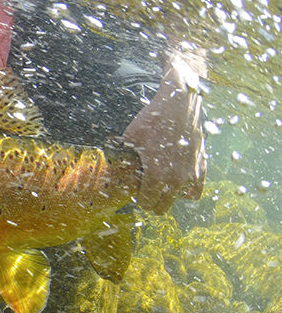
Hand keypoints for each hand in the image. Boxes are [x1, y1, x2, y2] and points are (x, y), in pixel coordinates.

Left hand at [122, 50, 206, 214]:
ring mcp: (191, 174)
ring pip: (178, 199)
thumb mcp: (130, 139)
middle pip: (162, 207)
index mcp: (156, 175)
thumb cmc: (153, 120)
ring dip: (169, 195)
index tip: (135, 190)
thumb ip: (122, 157)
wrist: (180, 105)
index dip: (138, 198)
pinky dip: (188, 191)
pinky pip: (197, 190)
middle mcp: (176, 180)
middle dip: (152, 201)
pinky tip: (180, 186)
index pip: (146, 203)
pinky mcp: (202, 166)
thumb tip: (109, 167)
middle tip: (146, 189)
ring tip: (161, 183)